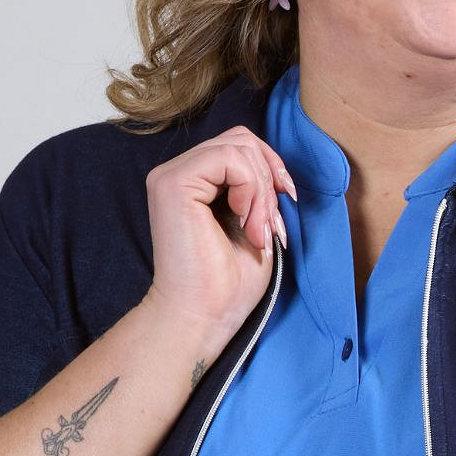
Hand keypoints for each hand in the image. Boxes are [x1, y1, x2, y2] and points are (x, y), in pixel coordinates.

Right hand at [140, 124, 297, 357]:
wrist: (204, 316)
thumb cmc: (229, 281)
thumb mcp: (254, 221)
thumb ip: (257, 188)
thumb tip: (278, 166)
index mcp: (194, 181)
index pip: (241, 145)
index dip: (272, 169)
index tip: (284, 208)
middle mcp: (177, 172)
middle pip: (242, 139)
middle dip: (270, 179)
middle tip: (271, 226)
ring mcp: (171, 176)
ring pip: (239, 147)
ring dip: (263, 192)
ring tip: (259, 231)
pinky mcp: (173, 184)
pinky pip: (229, 159)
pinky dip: (252, 190)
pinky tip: (248, 225)